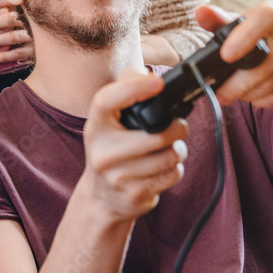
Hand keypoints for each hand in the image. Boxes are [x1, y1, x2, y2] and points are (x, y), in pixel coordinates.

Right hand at [82, 69, 187, 222]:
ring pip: (169, 156)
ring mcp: (117, 176)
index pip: (106, 100)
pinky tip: (161, 169)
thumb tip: (148, 76)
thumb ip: (125, 94)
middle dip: (178, 129)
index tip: (157, 82)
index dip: (133, 88)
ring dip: (177, 151)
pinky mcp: (134, 195)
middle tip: (177, 127)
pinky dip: (174, 170)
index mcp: (95, 126)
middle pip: (157, 135)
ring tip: (167, 150)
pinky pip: (172, 175)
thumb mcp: (108, 122)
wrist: (101, 197)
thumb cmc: (111, 149)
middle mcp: (101, 151)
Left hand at [195, 1, 272, 106]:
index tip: (226, 56)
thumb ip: (220, 20)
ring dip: (250, 93)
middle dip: (238, 82)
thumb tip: (201, 12)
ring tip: (237, 94)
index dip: (246, 36)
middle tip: (221, 93)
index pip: (265, 17)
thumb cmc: (264, 35)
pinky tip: (256, 97)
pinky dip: (265, 100)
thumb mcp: (242, 24)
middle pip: (266, 60)